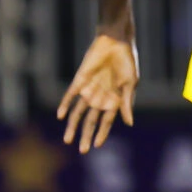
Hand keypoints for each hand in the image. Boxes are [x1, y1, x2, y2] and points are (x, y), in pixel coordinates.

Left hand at [58, 32, 138, 153]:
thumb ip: (126, 103)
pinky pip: (70, 95)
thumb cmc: (127, 61)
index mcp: (114, 99)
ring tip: (67, 140)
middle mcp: (100, 97)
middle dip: (86, 135)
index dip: (102, 133)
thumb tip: (129, 123)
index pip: (106, 121)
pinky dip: (65, 105)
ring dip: (73, 125)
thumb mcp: (130, 83)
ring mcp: (89, 89)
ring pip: (78, 112)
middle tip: (82, 150)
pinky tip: (60, 115)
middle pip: (91, 121)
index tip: (96, 146)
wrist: (116, 41)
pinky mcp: (79, 80)